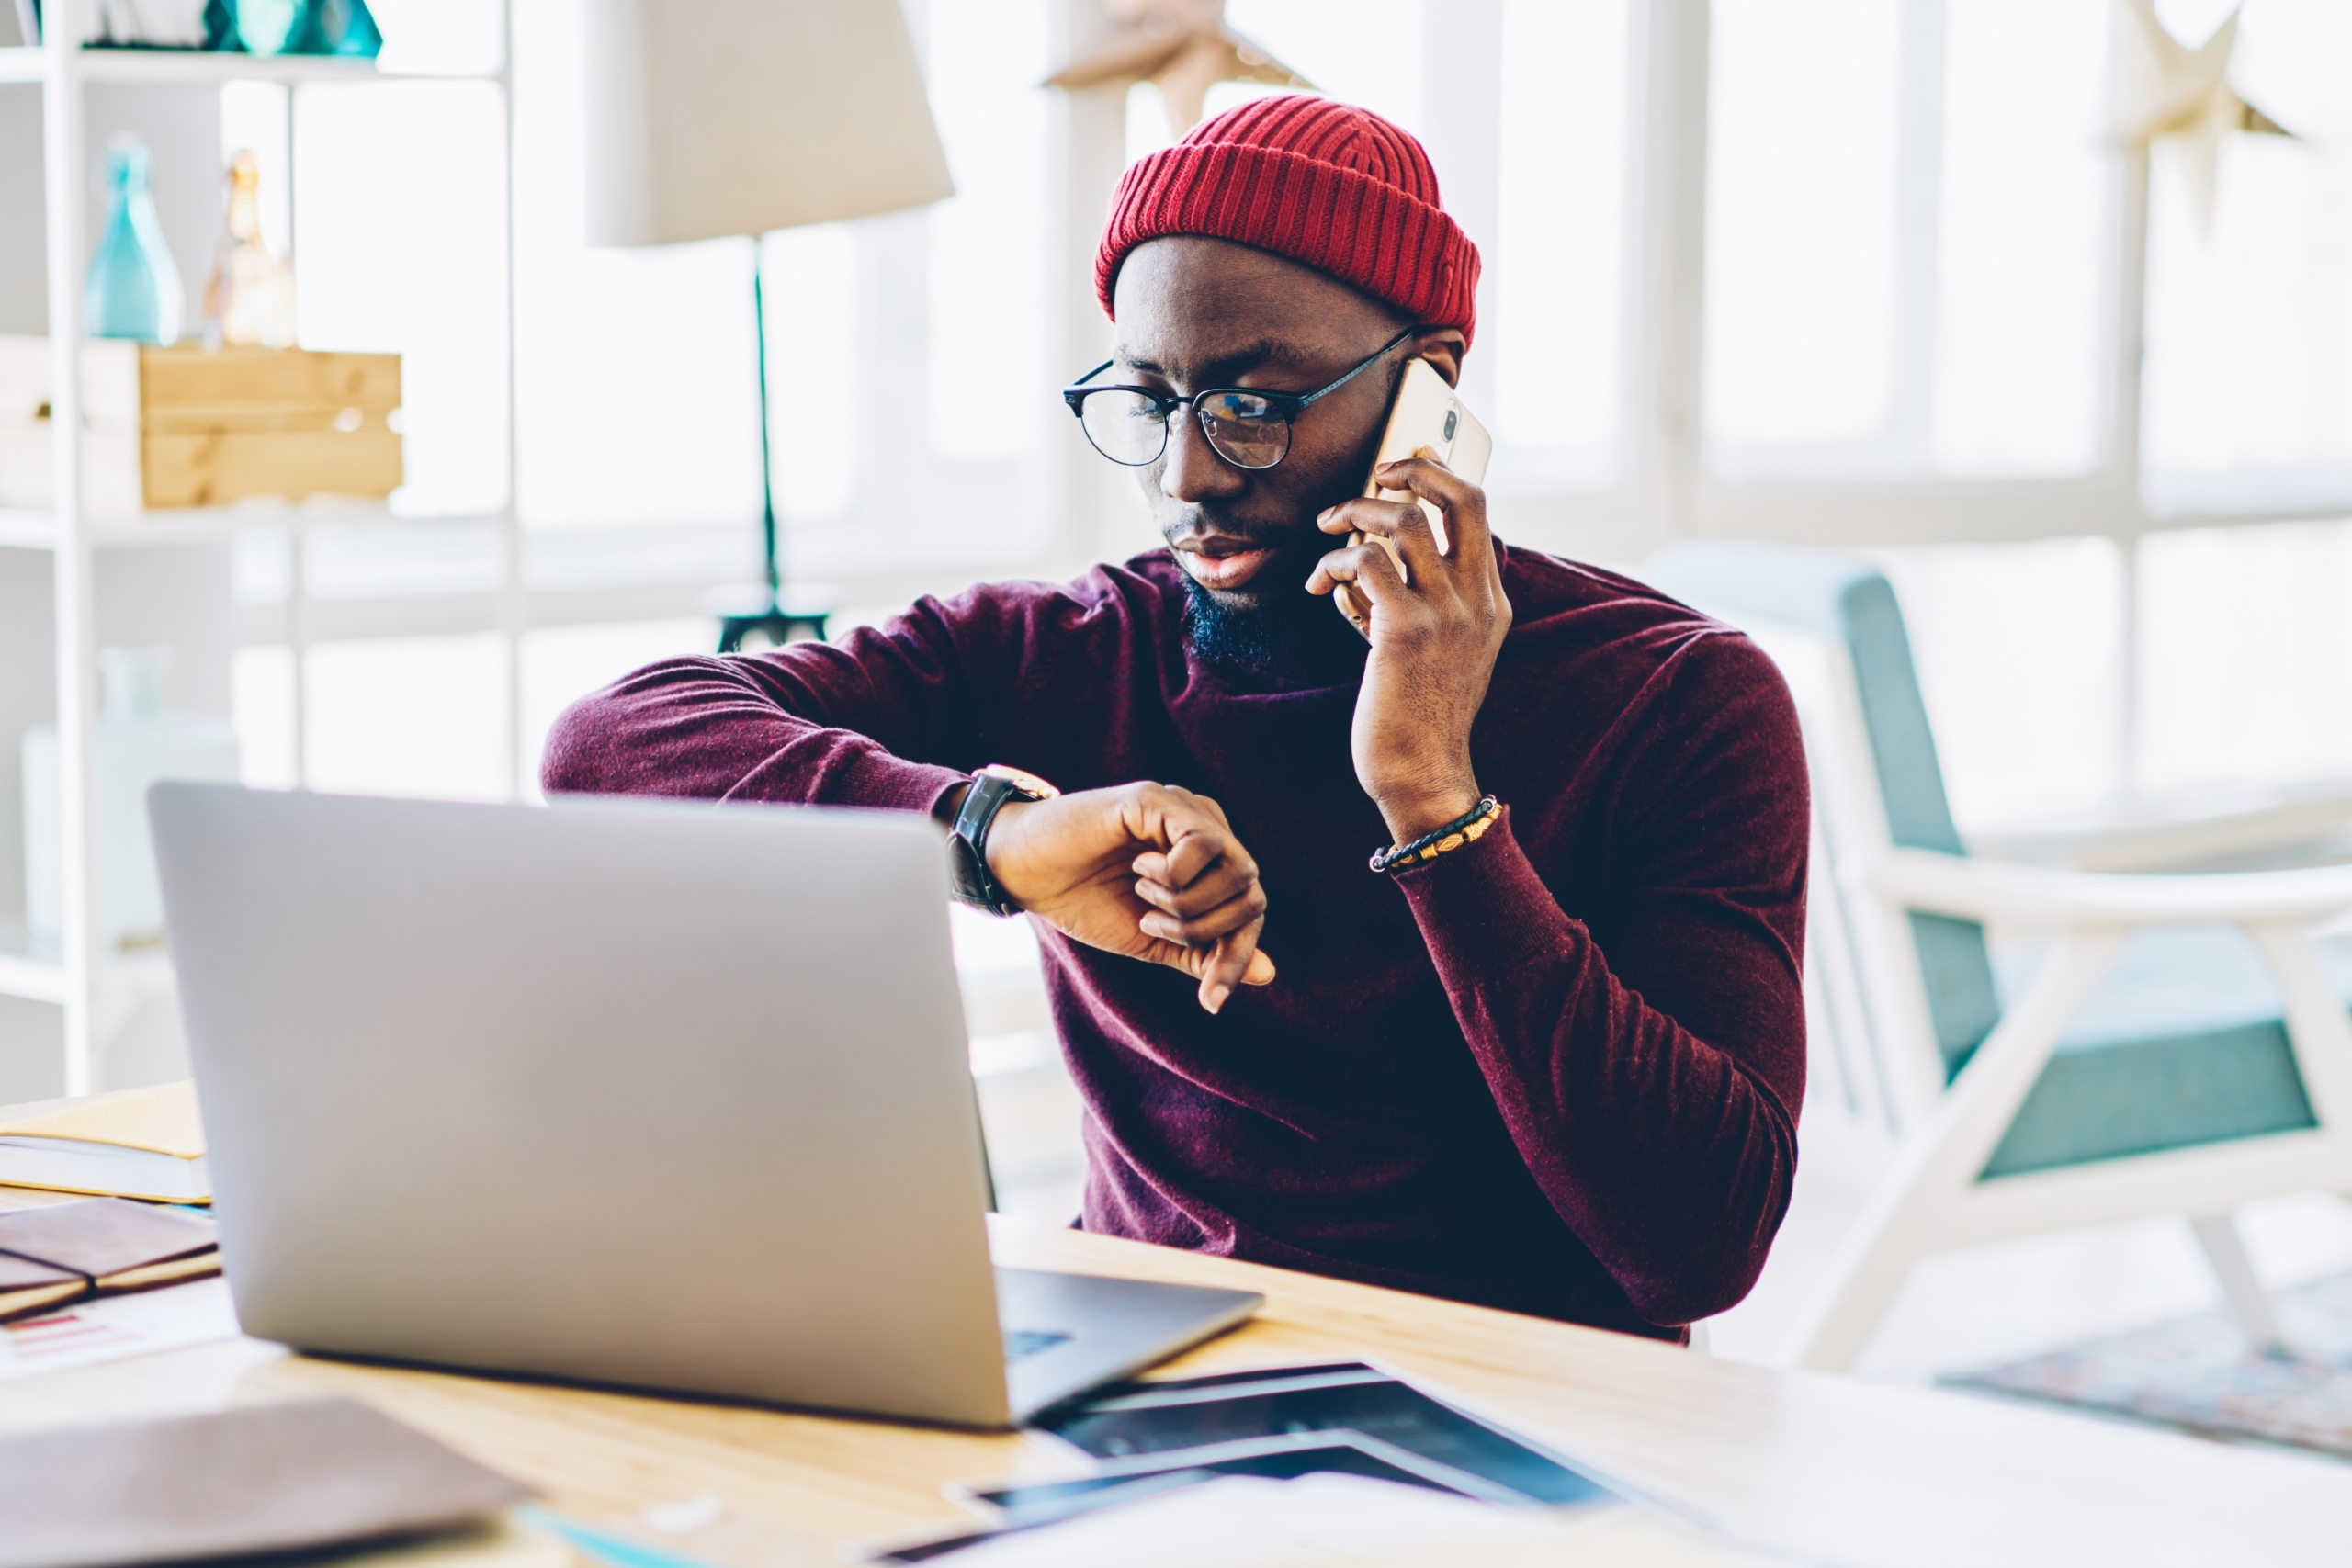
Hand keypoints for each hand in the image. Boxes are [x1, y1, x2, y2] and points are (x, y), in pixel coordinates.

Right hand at [981, 781, 1273, 1012]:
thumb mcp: (1152, 940)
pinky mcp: (1158, 799)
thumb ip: (1205, 952)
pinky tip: (1138, 870)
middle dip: (1205, 932)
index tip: (1209, 1002)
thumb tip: (1268, 975)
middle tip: (1152, 926)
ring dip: (1187, 905)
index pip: (1252, 911)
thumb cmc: (1084, 900)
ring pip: (1239, 868)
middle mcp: (1207, 829)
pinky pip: (1202, 843)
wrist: (1024, 872)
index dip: (1236, 959)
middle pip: (1253, 894)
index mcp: (1210, 862)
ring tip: (1143, 897)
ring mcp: (1186, 810)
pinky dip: (1173, 875)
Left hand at [1307, 454, 1511, 841]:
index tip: (1409, 466)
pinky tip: (1320, 584)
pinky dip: (1333, 562)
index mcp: (1491, 604)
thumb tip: (1368, 564)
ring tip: (1329, 528)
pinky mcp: (1404, 630)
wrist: (1422, 773)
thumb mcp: (1441, 654)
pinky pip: (1364, 563)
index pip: (1478, 515)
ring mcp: (1445, 613)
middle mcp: (1476, 601)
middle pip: (1463, 498)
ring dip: (1356, 512)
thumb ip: (1422, 605)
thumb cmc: (1419, 717)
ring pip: (1404, 520)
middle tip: (1377, 471)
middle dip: (1415, 468)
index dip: (1442, 479)